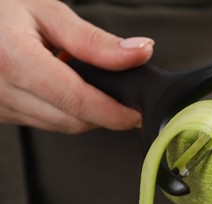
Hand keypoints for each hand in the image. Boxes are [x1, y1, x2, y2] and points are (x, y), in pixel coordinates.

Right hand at [0, 0, 153, 132]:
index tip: (136, 113)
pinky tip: (65, 90)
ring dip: (85, 113)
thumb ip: (95, 41)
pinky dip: (65, 111)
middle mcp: (1, 90)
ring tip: (91, 86)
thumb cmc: (3, 10)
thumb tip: (138, 53)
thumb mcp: (49, 14)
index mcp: (14, 59)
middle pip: (72, 120)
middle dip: (104, 114)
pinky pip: (44, 122)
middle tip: (123, 99)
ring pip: (60, 125)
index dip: (113, 112)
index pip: (76, 101)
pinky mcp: (0, 114)